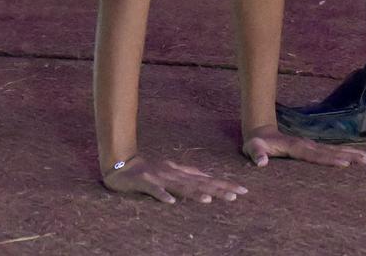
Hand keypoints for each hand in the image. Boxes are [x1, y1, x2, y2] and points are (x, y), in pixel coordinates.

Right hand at [101, 154, 248, 204]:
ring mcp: (160, 177)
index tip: (242, 191)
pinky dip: (162, 195)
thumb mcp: (171, 172)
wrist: (122, 163)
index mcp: (181, 172)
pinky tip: (171, 202)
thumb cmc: (149, 170)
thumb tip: (208, 178)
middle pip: (199, 183)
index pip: (207, 180)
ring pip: (180, 186)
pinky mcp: (145, 182)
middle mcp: (174, 174)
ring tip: (209, 200)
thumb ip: (188, 175)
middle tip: (236, 195)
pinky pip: (154, 190)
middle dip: (218, 189)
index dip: (224, 185)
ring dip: (194, 193)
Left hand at [242, 125, 365, 169]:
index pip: (315, 155)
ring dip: (354, 154)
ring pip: (336, 150)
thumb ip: (256, 154)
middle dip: (351, 156)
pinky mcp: (314, 149)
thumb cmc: (256, 143)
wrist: (261, 130)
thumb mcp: (252, 148)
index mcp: (296, 147)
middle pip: (333, 151)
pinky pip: (333, 152)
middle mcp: (308, 145)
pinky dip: (347, 154)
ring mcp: (312, 145)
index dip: (330, 160)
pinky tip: (359, 158)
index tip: (346, 164)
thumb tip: (262, 163)